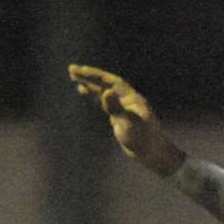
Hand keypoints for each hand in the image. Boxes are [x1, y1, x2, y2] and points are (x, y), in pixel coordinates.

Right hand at [68, 65, 185, 174]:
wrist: (153, 154)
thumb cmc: (143, 140)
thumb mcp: (128, 123)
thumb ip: (116, 108)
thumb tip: (106, 92)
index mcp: (133, 99)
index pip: (112, 82)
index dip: (96, 75)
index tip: (80, 70)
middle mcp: (129, 101)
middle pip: (107, 84)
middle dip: (90, 76)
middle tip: (71, 69)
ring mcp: (124, 108)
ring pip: (104, 92)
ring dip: (89, 83)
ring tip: (73, 76)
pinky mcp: (120, 117)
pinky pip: (104, 101)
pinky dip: (93, 94)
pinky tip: (82, 90)